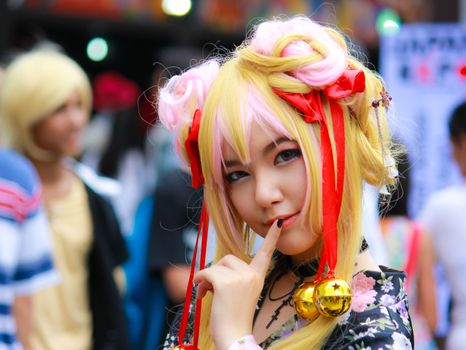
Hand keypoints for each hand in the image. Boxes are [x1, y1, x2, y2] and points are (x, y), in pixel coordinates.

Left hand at [194, 219, 282, 349]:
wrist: (234, 337)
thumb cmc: (233, 318)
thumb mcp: (240, 294)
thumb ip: (235, 278)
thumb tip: (214, 270)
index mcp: (257, 277)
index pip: (266, 253)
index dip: (272, 238)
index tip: (278, 223)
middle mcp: (252, 275)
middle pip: (228, 259)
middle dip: (218, 272)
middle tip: (213, 289)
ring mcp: (241, 278)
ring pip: (217, 266)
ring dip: (207, 278)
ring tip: (207, 294)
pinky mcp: (226, 283)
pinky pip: (206, 272)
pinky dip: (199, 281)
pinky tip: (201, 293)